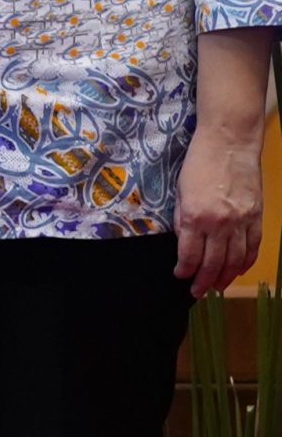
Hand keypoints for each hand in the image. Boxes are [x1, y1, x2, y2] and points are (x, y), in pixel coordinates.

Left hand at [174, 124, 264, 298]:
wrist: (229, 144)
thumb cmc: (199, 163)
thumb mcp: (180, 190)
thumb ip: (182, 219)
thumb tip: (184, 242)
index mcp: (196, 216)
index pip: (190, 254)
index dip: (185, 270)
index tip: (180, 277)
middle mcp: (220, 223)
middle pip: (213, 262)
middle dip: (204, 281)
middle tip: (197, 292)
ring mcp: (241, 222)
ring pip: (235, 260)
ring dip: (225, 277)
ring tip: (217, 287)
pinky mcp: (256, 217)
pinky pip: (252, 247)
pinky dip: (245, 262)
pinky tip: (238, 270)